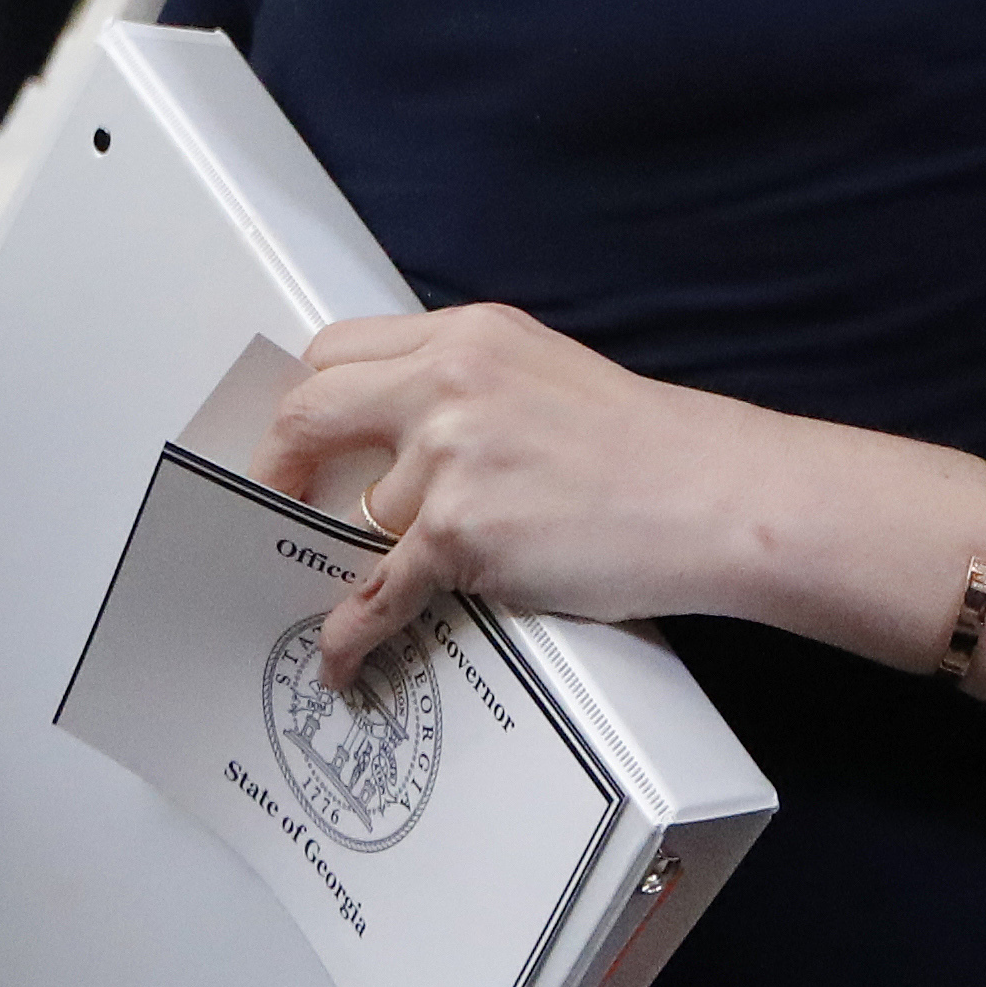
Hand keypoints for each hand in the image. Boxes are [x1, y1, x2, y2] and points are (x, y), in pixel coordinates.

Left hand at [254, 306, 786, 684]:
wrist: (709, 492)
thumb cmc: (645, 446)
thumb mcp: (542, 373)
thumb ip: (463, 387)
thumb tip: (394, 440)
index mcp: (470, 334)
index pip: (338, 349)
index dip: (307, 401)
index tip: (299, 440)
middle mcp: (449, 381)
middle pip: (309, 412)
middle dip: (279, 467)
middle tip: (276, 505)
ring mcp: (451, 454)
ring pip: (348, 516)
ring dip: (341, 560)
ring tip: (335, 590)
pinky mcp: (460, 530)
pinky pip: (373, 594)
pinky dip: (349, 634)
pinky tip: (342, 651)